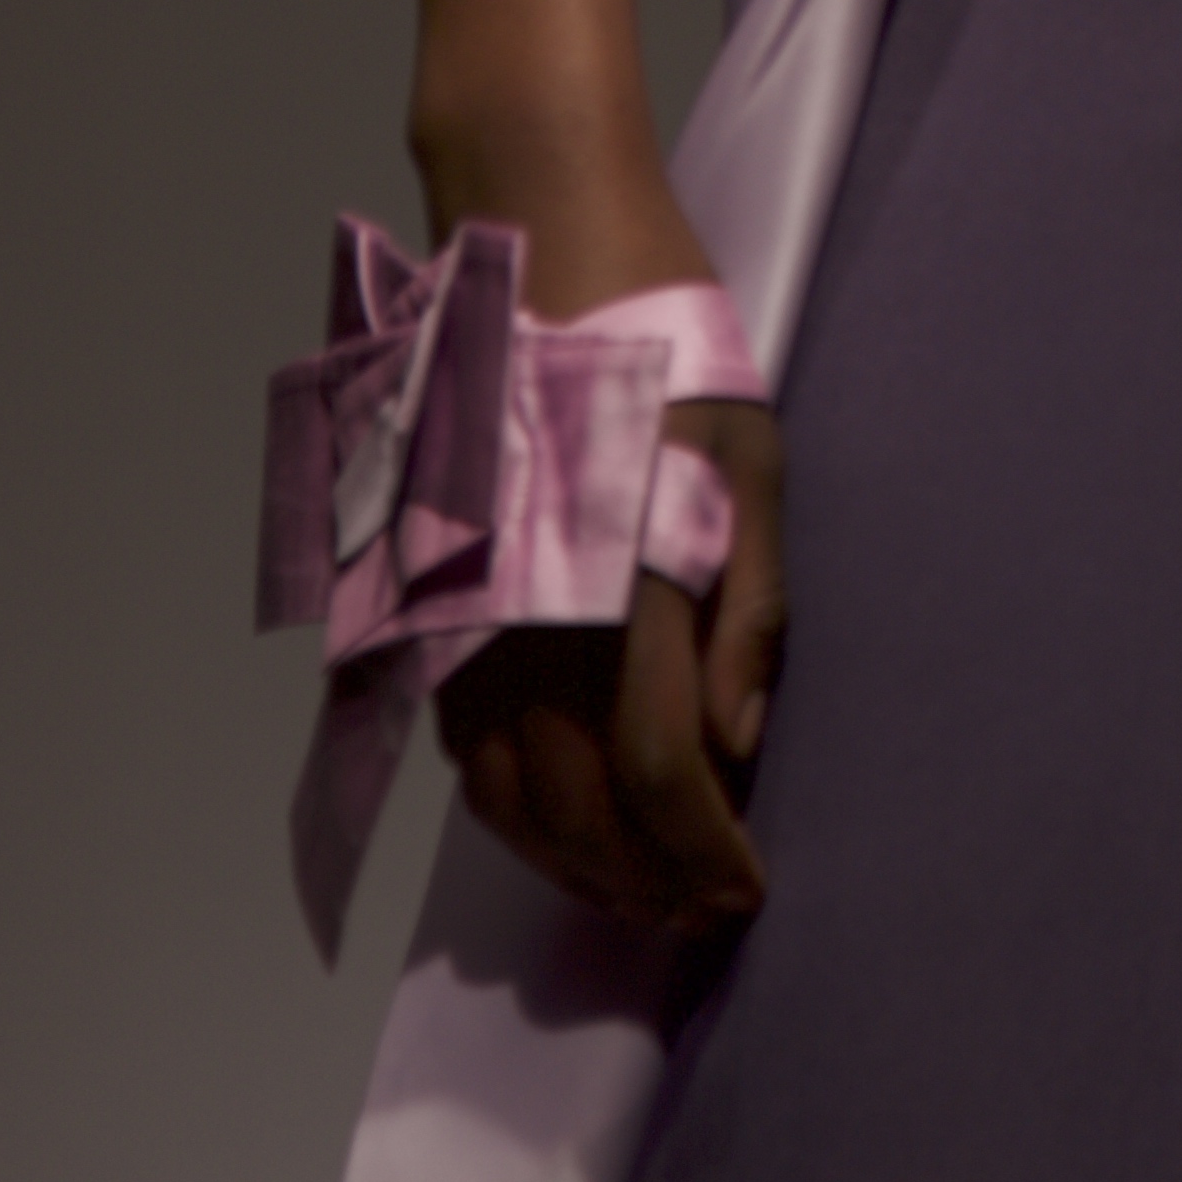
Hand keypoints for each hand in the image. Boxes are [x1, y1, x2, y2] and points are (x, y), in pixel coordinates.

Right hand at [434, 394, 788, 935]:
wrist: (537, 272)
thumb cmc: (665, 366)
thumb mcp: (750, 466)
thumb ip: (750, 611)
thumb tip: (740, 744)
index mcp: (623, 581)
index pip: (660, 767)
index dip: (705, 848)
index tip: (747, 890)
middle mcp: (531, 621)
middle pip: (580, 807)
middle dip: (649, 880)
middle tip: (702, 910)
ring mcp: (468, 626)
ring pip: (512, 800)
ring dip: (579, 867)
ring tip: (643, 892)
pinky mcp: (430, 621)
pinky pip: (466, 758)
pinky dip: (518, 819)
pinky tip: (569, 829)